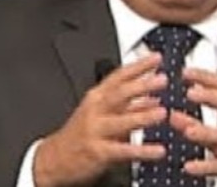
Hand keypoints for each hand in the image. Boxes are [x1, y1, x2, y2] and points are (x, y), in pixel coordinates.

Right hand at [33, 53, 167, 186]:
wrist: (55, 158)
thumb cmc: (82, 132)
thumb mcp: (103, 113)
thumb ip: (129, 105)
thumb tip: (154, 97)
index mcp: (97, 97)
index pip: (119, 76)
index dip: (138, 66)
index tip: (156, 58)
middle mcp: (96, 110)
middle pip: (119, 94)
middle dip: (141, 85)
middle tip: (162, 80)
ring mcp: (96, 131)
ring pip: (120, 121)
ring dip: (142, 116)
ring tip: (162, 112)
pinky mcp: (98, 152)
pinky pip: (123, 151)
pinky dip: (141, 151)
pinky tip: (157, 151)